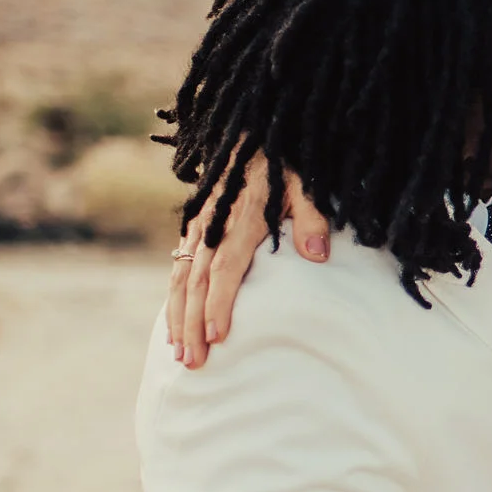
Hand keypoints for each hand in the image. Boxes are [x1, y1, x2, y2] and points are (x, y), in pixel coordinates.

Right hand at [167, 153, 331, 367]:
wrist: (250, 128)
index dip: (219, 303)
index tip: (217, 336)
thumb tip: (318, 254)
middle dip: (192, 325)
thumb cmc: (284, 160)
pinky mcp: (193, 228)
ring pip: (180, 278)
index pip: (226, 268)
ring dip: (177, 318)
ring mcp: (199, 227)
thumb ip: (311, 217)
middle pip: (196, 283)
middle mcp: (214, 226)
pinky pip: (177, 268)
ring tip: (178, 354)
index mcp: (243, 218)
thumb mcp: (305, 182)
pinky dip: (173, 299)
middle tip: (193, 363)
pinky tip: (174, 325)